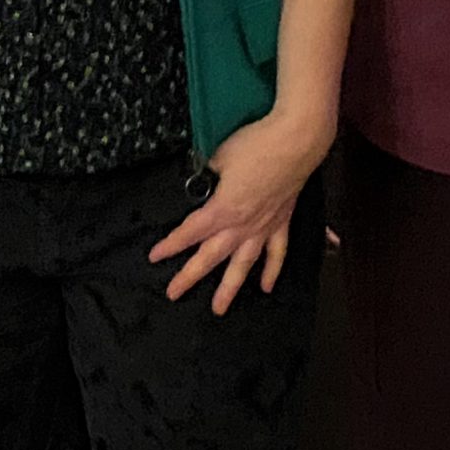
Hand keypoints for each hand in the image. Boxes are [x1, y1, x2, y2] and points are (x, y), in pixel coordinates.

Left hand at [148, 108, 332, 314]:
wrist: (295, 142)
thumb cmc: (255, 145)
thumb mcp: (219, 157)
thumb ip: (206, 173)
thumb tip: (200, 179)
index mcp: (222, 210)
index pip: (190, 232)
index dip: (170, 245)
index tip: (154, 257)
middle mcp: (242, 225)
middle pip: (211, 256)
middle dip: (190, 276)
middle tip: (174, 293)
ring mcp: (264, 227)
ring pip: (243, 265)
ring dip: (230, 288)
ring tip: (219, 308)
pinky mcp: (282, 222)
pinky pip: (277, 253)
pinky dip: (272, 271)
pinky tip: (267, 287)